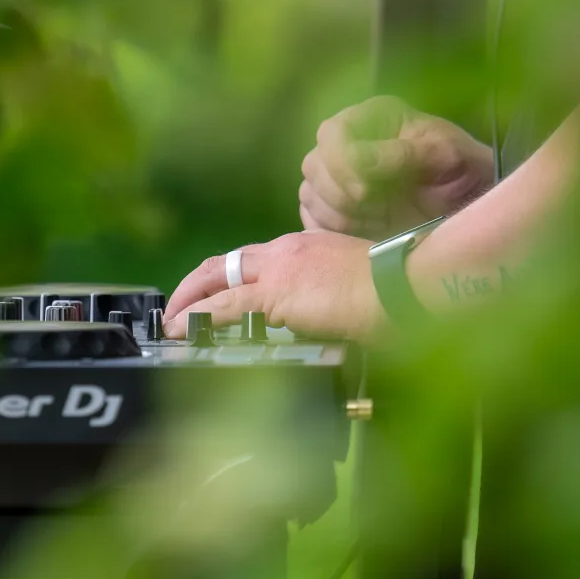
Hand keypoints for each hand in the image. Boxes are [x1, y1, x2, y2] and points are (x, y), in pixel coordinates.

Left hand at [163, 231, 382, 342]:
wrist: (408, 286)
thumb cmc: (397, 292)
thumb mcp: (355, 286)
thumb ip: (331, 296)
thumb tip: (325, 318)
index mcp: (304, 248)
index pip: (252, 260)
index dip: (225, 278)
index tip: (211, 296)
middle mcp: (285, 251)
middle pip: (225, 263)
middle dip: (196, 285)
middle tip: (177, 307)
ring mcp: (278, 270)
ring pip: (216, 280)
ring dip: (188, 303)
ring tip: (171, 323)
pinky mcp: (276, 294)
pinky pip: (224, 307)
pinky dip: (197, 317)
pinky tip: (181, 330)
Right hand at [300, 96, 494, 239]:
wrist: (463, 206)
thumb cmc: (459, 172)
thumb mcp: (445, 154)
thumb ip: (405, 153)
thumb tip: (360, 162)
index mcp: (370, 117)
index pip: (332, 134)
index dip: (342, 164)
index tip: (365, 192)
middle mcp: (342, 141)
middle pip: (314, 166)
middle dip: (344, 196)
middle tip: (382, 211)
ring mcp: (329, 174)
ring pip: (309, 195)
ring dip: (343, 216)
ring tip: (382, 222)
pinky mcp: (325, 206)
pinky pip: (310, 219)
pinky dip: (334, 232)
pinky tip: (366, 232)